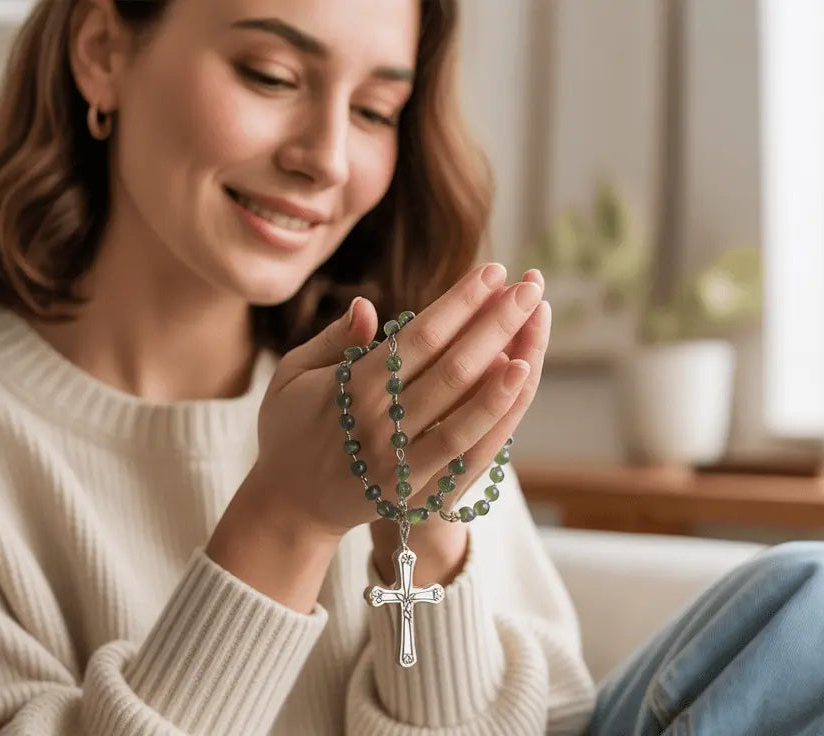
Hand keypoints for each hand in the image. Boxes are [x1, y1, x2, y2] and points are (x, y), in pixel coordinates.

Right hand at [234, 261, 542, 549]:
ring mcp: (398, 459)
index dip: (459, 303)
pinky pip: (462, 448)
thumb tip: (366, 306)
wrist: (288, 504)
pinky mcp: (413, 489)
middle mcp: (378, 422)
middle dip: (494, 322)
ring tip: (535, 326)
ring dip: (504, 364)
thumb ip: (332, 340)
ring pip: (462, 407)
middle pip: (450, 366)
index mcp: (350, 387)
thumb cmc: (289, 427)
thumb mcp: (292, 374)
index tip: (493, 272)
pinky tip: (518, 381)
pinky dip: (492, 414)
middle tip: (528, 287)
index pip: (418, 337)